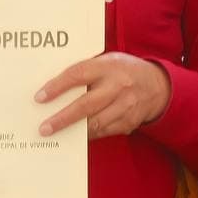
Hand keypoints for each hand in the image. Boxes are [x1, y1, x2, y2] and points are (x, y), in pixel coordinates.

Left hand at [35, 53, 171, 139]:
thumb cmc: (124, 71)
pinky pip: (103, 132)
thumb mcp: (108, 61)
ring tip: (55, 135)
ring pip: (94, 123)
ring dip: (73, 131)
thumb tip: (54, 86)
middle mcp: (118, 86)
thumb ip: (87, 71)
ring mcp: (125, 106)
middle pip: (86, 105)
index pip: (78, 75)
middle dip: (62, 118)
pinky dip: (88, 135)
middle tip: (44, 128)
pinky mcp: (128, 122)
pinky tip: (76, 136)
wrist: (157, 85)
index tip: (39, 97)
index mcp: (109, 66)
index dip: (57, 86)